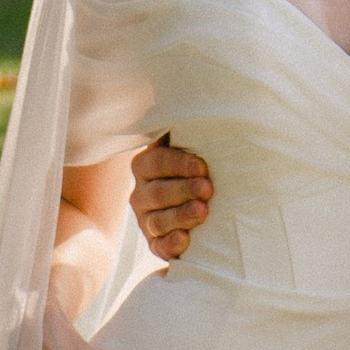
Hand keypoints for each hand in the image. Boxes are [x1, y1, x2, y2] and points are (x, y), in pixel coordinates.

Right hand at [129, 131, 212, 263]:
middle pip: (159, 193)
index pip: (158, 162)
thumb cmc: (199, 168)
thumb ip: (191, 132)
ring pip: (158, 221)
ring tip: (203, 211)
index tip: (203, 166)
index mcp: (146, 165)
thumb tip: (203, 103)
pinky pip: (159, 246)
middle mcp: (141, 193)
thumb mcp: (191, 147)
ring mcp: (146, 220)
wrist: (201, 202)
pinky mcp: (156, 243)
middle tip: (208, 189)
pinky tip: (186, 239)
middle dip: (184, 190)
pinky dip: (172, 244)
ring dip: (181, 216)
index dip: (180, 164)